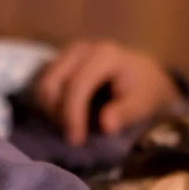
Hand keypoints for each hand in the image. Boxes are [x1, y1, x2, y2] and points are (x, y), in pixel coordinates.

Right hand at [34, 40, 179, 145]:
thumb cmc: (145, 90)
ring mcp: (68, 53)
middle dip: (58, 115)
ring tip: (70, 128)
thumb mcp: (143, 104)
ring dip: (51, 112)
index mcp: (104, 55)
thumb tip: (105, 126)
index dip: (72, 114)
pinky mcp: (60, 62)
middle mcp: (81, 49)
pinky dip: (49, 106)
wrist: (144, 75)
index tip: (76, 140)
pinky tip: (65, 119)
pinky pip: (43, 86)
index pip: (77, 85)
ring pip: (43, 85)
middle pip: (52, 83)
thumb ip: (125, 114)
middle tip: (72, 137)